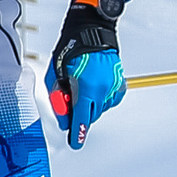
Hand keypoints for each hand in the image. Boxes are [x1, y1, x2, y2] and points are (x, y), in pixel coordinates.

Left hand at [44, 0, 126, 149]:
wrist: (91, 32)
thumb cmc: (71, 50)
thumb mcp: (56, 75)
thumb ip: (58, 99)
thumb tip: (63, 119)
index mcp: (87, 86)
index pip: (82, 117)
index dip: (77, 132)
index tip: (75, 143)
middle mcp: (103, 88)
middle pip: (91, 115)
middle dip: (80, 113)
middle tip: (71, 99)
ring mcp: (114, 86)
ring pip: (100, 109)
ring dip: (90, 105)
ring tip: (82, 86)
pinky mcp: (120, 84)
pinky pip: (109, 101)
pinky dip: (100, 99)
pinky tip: (94, 87)